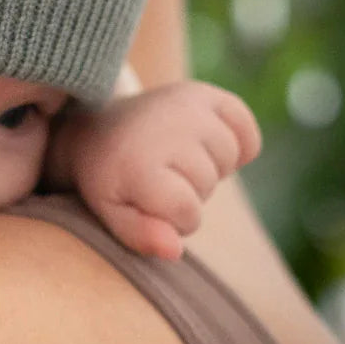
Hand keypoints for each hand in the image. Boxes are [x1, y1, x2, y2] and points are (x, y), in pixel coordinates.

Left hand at [68, 81, 261, 259]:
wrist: (98, 125)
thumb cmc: (107, 176)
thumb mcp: (109, 210)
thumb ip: (139, 235)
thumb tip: (174, 251)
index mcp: (138, 163)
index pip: (188, 215)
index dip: (172, 219)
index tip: (146, 200)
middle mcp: (165, 129)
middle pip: (208, 187)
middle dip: (187, 191)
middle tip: (156, 173)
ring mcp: (187, 106)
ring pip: (229, 159)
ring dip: (207, 167)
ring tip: (172, 156)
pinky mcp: (205, 93)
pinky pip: (246, 133)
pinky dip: (236, 143)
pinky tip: (202, 143)